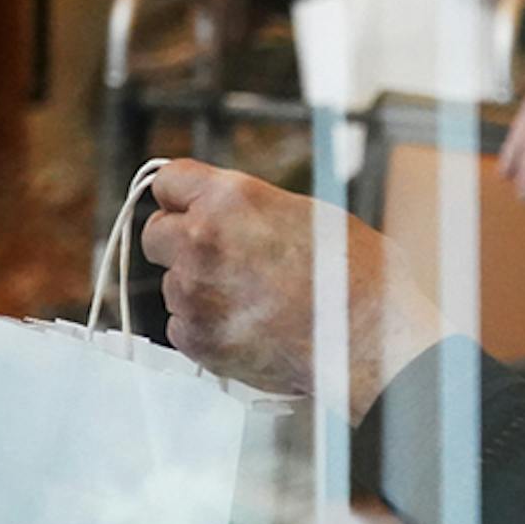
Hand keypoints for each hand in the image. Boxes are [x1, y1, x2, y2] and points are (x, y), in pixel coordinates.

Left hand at [140, 160, 446, 420]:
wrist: (369, 343)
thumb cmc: (357, 277)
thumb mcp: (311, 215)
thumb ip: (255, 211)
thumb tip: (235, 215)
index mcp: (231, 198)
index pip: (168, 181)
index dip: (184, 197)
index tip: (191, 209)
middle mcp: (201, 239)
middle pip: (156, 234)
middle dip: (182, 244)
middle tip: (223, 260)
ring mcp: (194, 292)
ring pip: (173, 285)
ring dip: (200, 291)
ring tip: (253, 302)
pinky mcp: (197, 338)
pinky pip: (183, 327)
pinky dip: (207, 329)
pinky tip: (249, 328)